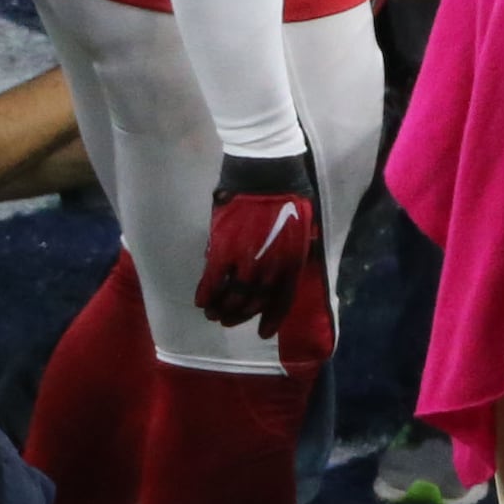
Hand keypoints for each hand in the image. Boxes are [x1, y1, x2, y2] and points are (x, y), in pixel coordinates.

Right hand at [198, 148, 320, 328]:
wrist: (266, 171)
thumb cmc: (288, 193)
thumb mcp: (303, 227)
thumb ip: (296, 248)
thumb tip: (290, 259)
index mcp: (293, 262)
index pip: (283, 300)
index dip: (272, 319)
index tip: (263, 332)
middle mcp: (272, 268)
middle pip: (254, 303)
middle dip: (240, 315)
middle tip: (228, 320)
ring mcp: (247, 261)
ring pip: (232, 297)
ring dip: (221, 309)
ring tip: (213, 314)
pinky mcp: (223, 251)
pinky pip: (213, 282)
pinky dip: (205, 294)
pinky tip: (200, 301)